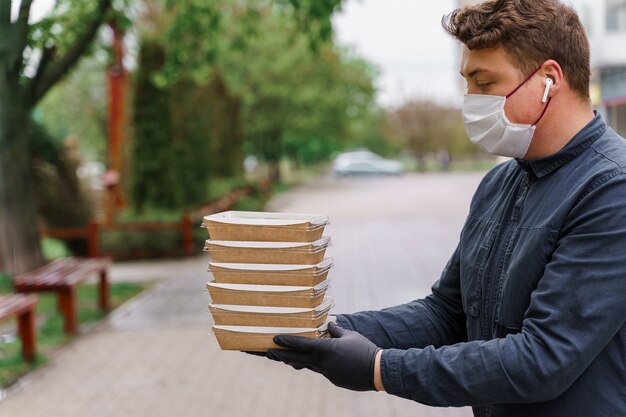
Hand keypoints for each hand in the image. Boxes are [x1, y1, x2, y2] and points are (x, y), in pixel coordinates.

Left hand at [266, 322, 380, 390]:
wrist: (377, 371)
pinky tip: (319, 361)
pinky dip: (317, 365)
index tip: (273, 340)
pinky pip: (321, 370)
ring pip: (307, 365)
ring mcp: (326, 373)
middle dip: (280, 356)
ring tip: (285, 357)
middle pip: (295, 359)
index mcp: (325, 348)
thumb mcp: (349, 335)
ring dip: (296, 361)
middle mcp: (321, 362)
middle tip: (267, 353)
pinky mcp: (333, 380)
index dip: (286, 342)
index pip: (300, 344)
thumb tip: (328, 325)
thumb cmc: (364, 349)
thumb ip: (336, 330)